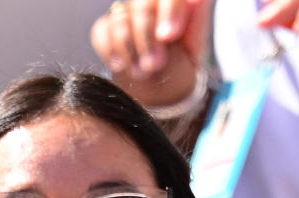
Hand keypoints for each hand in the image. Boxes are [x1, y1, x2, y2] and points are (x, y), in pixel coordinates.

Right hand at [90, 0, 212, 105]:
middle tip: (154, 66)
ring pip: (119, 20)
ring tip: (141, 73)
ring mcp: (125, 14)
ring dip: (129, 50)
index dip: (168, 11)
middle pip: (142, 4)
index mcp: (173, 3)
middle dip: (146, 38)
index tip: (167, 37)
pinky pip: (101, 32)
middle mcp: (149, 2)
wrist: (157, 89)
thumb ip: (196, 22)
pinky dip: (111, 52)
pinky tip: (122, 66)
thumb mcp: (195, 48)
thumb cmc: (178, 66)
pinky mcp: (105, 28)